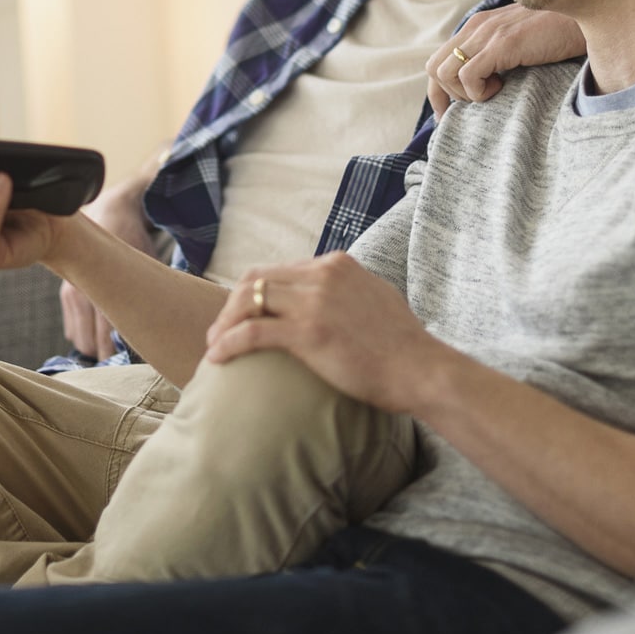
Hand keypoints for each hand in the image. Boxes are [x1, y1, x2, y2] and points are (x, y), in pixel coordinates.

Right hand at [59, 176, 161, 357]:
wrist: (110, 210)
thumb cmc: (134, 239)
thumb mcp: (147, 262)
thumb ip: (150, 293)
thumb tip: (167, 325)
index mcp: (101, 290)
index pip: (104, 339)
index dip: (118, 357)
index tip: (133, 363)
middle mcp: (81, 295)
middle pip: (89, 346)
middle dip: (108, 357)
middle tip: (130, 359)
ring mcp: (70, 295)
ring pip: (79, 340)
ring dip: (95, 348)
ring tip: (117, 349)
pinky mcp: (66, 295)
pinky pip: (72, 329)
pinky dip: (85, 337)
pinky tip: (101, 334)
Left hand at [204, 252, 437, 412]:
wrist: (420, 369)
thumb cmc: (402, 345)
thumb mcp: (374, 297)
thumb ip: (348, 290)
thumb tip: (330, 297)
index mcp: (336, 264)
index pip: (279, 270)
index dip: (255, 293)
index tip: (244, 315)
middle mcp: (323, 274)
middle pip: (256, 279)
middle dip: (232, 304)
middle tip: (221, 330)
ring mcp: (314, 300)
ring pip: (249, 300)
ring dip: (224, 322)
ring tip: (214, 345)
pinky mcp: (308, 331)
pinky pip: (252, 330)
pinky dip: (228, 342)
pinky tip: (217, 358)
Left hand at [426, 6, 585, 118]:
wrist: (587, 16)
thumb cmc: (560, 36)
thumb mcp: (519, 45)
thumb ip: (498, 58)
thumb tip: (485, 87)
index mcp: (478, 27)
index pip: (438, 61)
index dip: (439, 92)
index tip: (450, 115)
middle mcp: (477, 27)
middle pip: (434, 68)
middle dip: (449, 95)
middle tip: (479, 102)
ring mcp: (488, 33)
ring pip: (445, 72)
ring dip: (465, 93)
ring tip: (495, 91)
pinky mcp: (503, 44)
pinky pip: (468, 74)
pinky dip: (479, 90)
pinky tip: (503, 87)